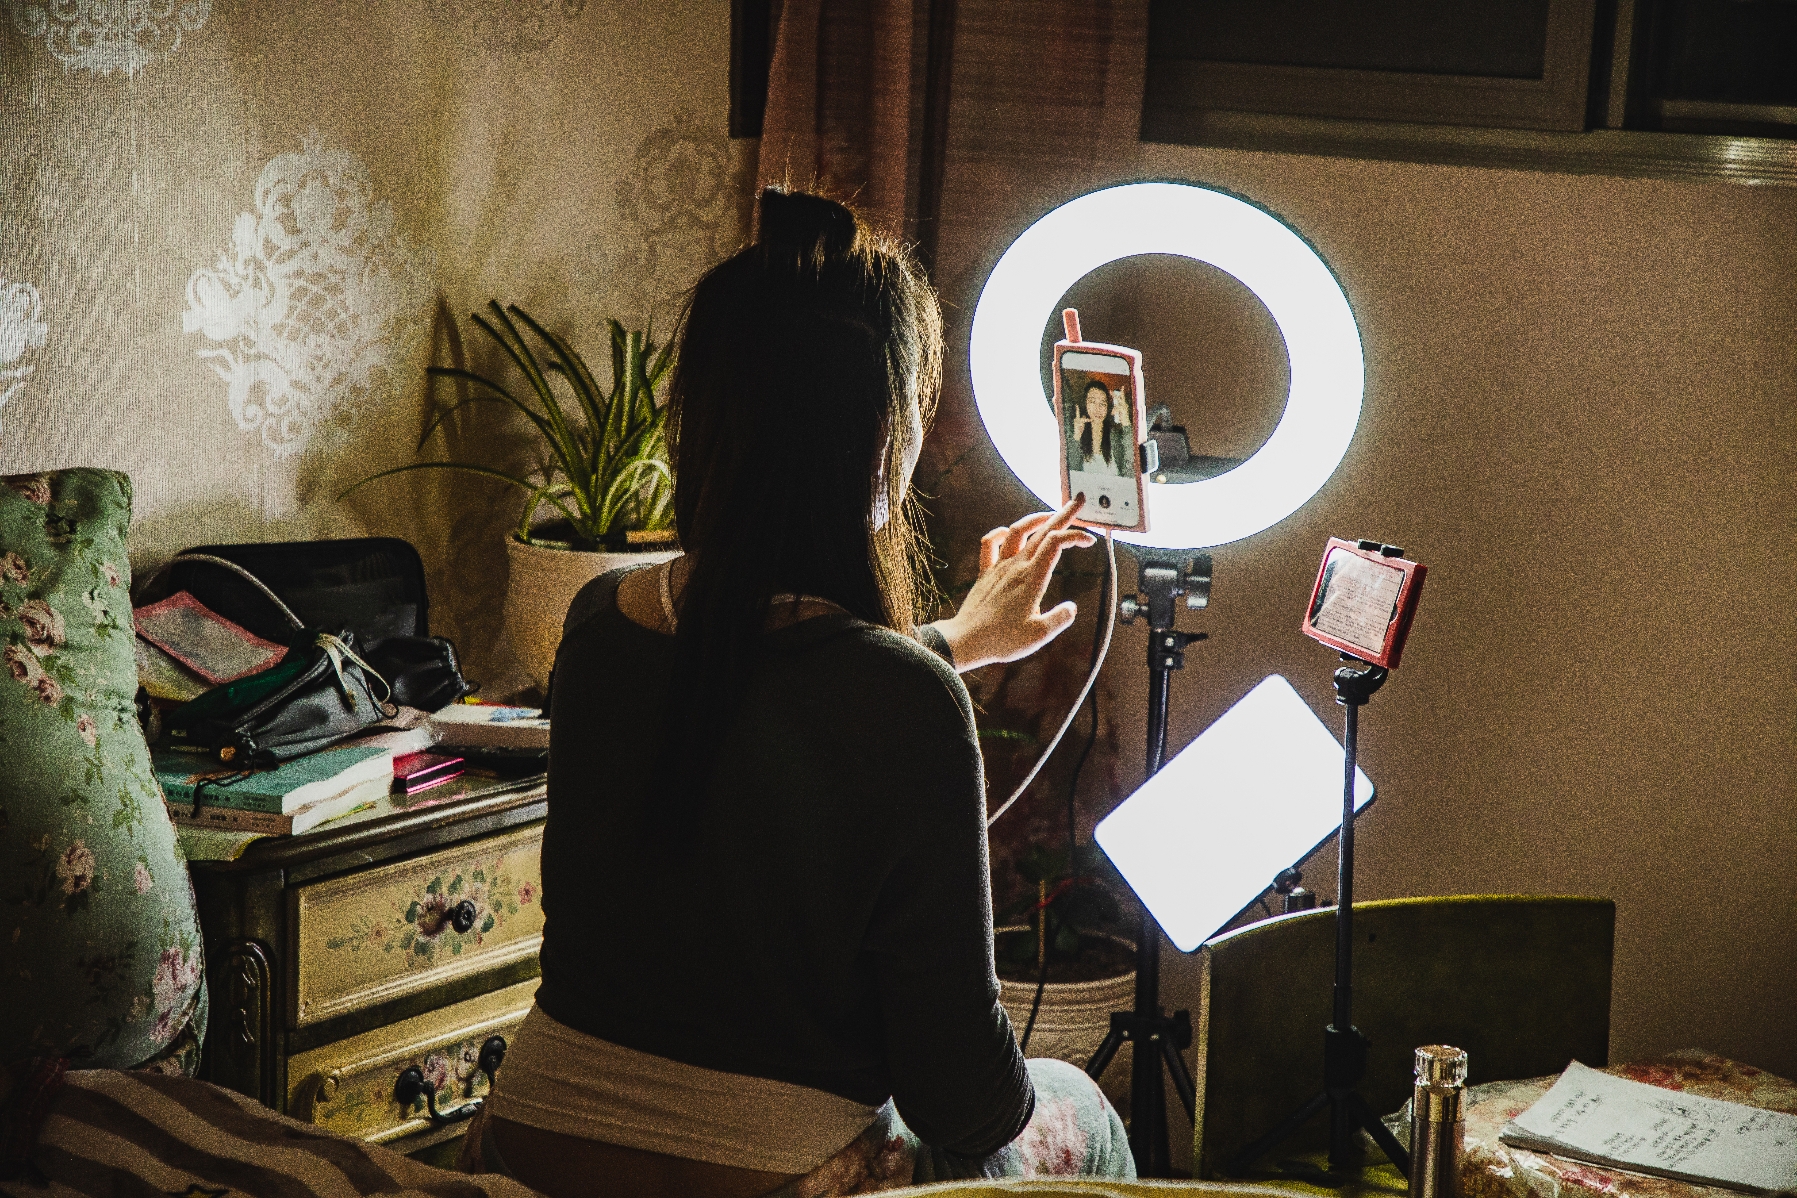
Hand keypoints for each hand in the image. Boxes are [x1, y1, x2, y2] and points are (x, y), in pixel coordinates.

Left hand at [930, 498, 1096, 671]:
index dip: (1075, 536)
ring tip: (1049, 514)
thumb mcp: (1039, 635)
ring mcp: (999, 567)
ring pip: (1018, 532)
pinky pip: (989, 545)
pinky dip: (999, 534)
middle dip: (1064, 514)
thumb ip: (1060, 619)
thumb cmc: (1002, 640)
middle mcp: (1016, 567)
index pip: (1056, 543)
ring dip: (1035, 519)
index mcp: (1033, 578)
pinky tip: (1007, 533)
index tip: (1089, 541)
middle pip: (1042, 531)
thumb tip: (1071, 607)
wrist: (966, 640)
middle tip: (1079, 501)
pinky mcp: (985, 574)